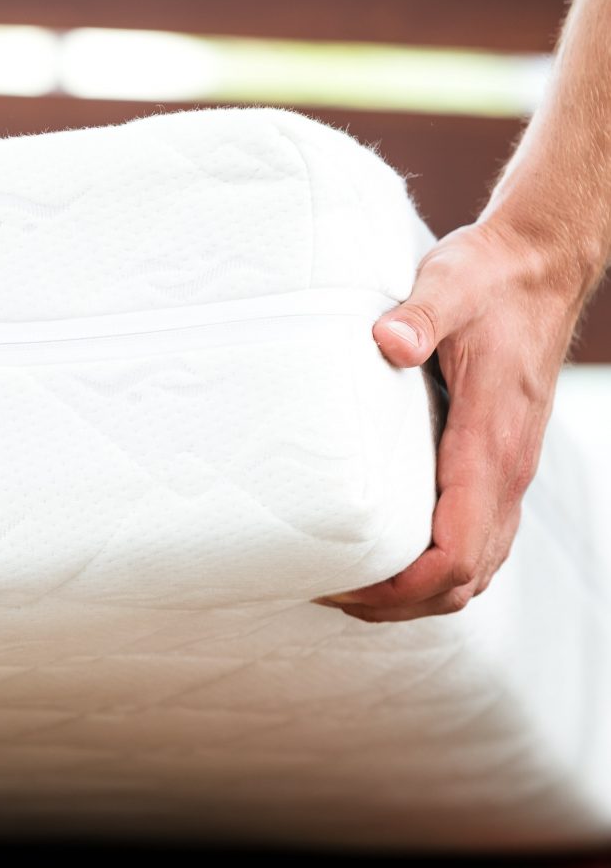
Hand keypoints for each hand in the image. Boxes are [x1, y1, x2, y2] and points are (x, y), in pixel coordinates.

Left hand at [321, 210, 594, 621]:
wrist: (541, 264)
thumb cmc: (491, 278)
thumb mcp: (451, 285)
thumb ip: (421, 315)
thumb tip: (389, 340)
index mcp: (492, 445)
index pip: (455, 553)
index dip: (401, 586)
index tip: (343, 585)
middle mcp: (507, 472)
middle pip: (462, 581)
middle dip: (397, 603)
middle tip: (327, 593)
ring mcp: (507, 473)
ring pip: (474, 570)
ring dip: (416, 594)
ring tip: (348, 587)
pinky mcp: (498, 465)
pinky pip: (477, 542)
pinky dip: (435, 570)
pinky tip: (388, 558)